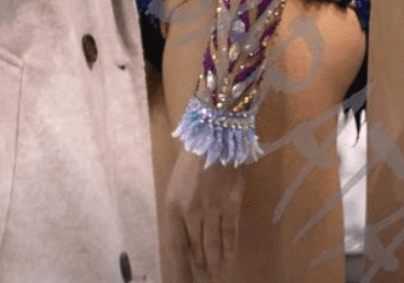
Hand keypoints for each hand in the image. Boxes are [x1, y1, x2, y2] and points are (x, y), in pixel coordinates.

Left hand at [165, 147, 244, 281]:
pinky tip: (229, 260)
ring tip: (216, 275)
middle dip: (200, 267)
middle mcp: (190, 212)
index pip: (176, 247)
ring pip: (213, 246)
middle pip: (195, 250)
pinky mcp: (230, 205)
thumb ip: (180, 210)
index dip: (180, 269)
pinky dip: (230, 250)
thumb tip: (186, 236)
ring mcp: (211, 210)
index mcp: (173, 206)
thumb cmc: (193, 158)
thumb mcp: (177, 184)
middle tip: (204, 279)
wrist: (215, 135)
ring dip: (215, 263)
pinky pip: (230, 235)